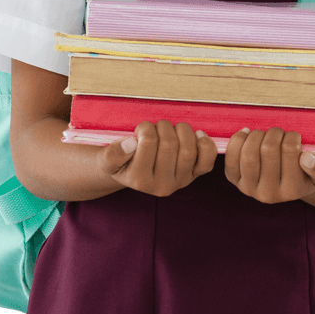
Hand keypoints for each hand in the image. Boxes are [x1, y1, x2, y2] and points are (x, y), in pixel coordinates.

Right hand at [97, 120, 217, 195]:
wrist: (133, 173)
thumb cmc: (120, 161)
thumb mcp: (107, 159)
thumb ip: (113, 154)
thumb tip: (131, 144)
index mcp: (140, 181)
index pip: (148, 142)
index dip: (145, 128)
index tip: (140, 131)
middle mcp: (162, 186)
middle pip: (170, 144)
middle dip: (162, 127)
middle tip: (155, 128)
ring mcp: (181, 181)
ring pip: (188, 149)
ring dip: (181, 130)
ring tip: (170, 130)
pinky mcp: (195, 175)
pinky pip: (207, 161)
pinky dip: (205, 143)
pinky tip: (196, 134)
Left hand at [224, 127, 314, 203]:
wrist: (285, 185)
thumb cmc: (305, 173)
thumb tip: (307, 158)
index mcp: (292, 191)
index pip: (290, 150)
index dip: (292, 136)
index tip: (295, 138)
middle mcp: (269, 194)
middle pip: (268, 149)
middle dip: (275, 133)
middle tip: (280, 134)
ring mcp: (249, 188)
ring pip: (249, 153)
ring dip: (257, 135)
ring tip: (265, 135)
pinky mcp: (234, 180)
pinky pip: (231, 156)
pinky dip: (238, 139)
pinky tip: (248, 134)